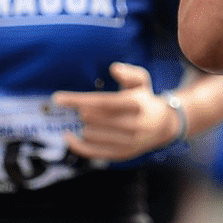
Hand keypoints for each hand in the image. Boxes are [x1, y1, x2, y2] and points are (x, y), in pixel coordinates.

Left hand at [53, 62, 179, 160]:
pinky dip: (77, 145)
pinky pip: (93, 152)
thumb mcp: (142, 81)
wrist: (164, 126)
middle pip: (94, 118)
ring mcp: (128, 142)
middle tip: (79, 107)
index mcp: (136, 104)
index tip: (58, 98)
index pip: (102, 102)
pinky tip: (68, 136)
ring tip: (88, 118)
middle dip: (82, 111)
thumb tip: (114, 68)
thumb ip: (129, 73)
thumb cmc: (145, 99)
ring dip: (84, 125)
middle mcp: (133, 125)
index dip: (78, 100)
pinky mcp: (122, 155)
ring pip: (92, 134)